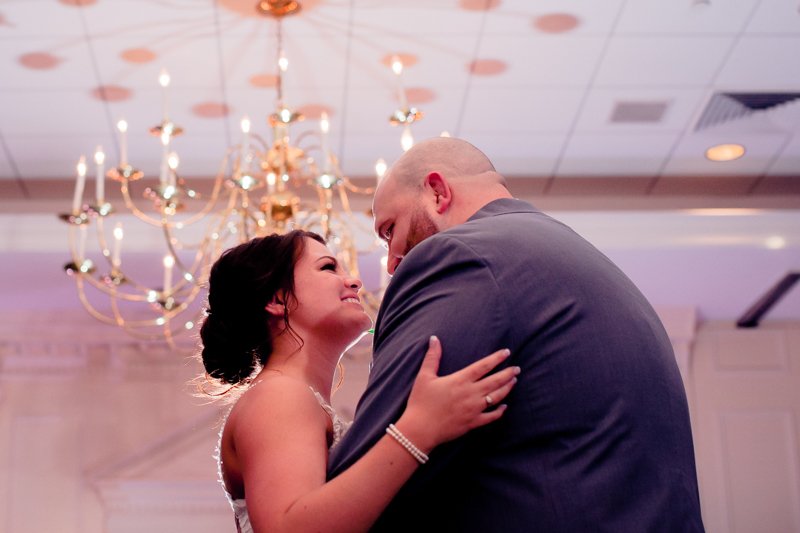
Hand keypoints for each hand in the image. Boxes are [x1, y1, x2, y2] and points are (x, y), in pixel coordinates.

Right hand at [397, 336, 518, 452]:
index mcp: (460, 380)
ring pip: (497, 397)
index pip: (483, 366)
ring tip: (514, 381)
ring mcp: (474, 409)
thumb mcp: (424, 376)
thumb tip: (434, 338)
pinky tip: (505, 406)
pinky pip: (491, 417)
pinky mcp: (473, 423)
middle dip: (508, 373)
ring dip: (507, 388)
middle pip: (495, 381)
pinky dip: (500, 411)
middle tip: (517, 368)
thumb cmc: (421, 402)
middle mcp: (471, 394)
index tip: (507, 352)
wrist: (420, 429)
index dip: (496, 358)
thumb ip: (432, 357)